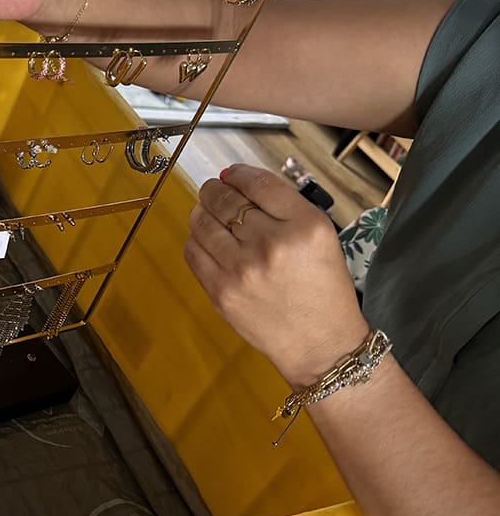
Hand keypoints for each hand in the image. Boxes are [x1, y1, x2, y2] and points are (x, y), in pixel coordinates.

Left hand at [184, 164, 369, 387]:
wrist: (319, 342)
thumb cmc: (322, 288)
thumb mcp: (321, 236)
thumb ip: (283, 207)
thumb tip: (236, 180)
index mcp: (304, 226)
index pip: (259, 184)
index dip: (238, 173)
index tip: (230, 173)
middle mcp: (271, 245)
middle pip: (226, 200)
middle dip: (214, 189)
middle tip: (213, 189)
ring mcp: (242, 270)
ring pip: (203, 222)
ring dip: (201, 210)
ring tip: (206, 210)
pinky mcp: (221, 292)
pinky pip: (193, 251)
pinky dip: (195, 239)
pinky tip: (205, 238)